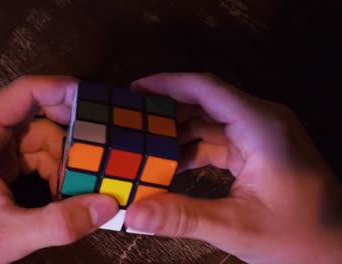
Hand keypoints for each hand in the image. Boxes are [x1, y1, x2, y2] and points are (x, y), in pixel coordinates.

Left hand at [0, 76, 117, 263]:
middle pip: (39, 115)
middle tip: (96, 156)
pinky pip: (31, 153)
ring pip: (39, 137)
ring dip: (61, 160)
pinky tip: (57, 193)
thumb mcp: (9, 234)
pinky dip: (49, 170)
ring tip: (75, 187)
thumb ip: (61, 221)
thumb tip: (105, 205)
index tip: (95, 101)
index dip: (65, 90)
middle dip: (70, 137)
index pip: (28, 90)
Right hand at [124, 73, 341, 263]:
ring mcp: (260, 135)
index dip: (167, 84)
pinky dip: (192, 148)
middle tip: (131, 118)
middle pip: (204, 102)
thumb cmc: (301, 236)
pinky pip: (217, 140)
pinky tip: (170, 163)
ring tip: (144, 142)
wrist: (338, 248)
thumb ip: (182, 217)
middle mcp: (261, 121)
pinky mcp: (257, 150)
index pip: (206, 88)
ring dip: (177, 131)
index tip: (135, 88)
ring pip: (209, 121)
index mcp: (261, 126)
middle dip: (166, 109)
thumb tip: (134, 214)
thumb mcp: (236, 227)